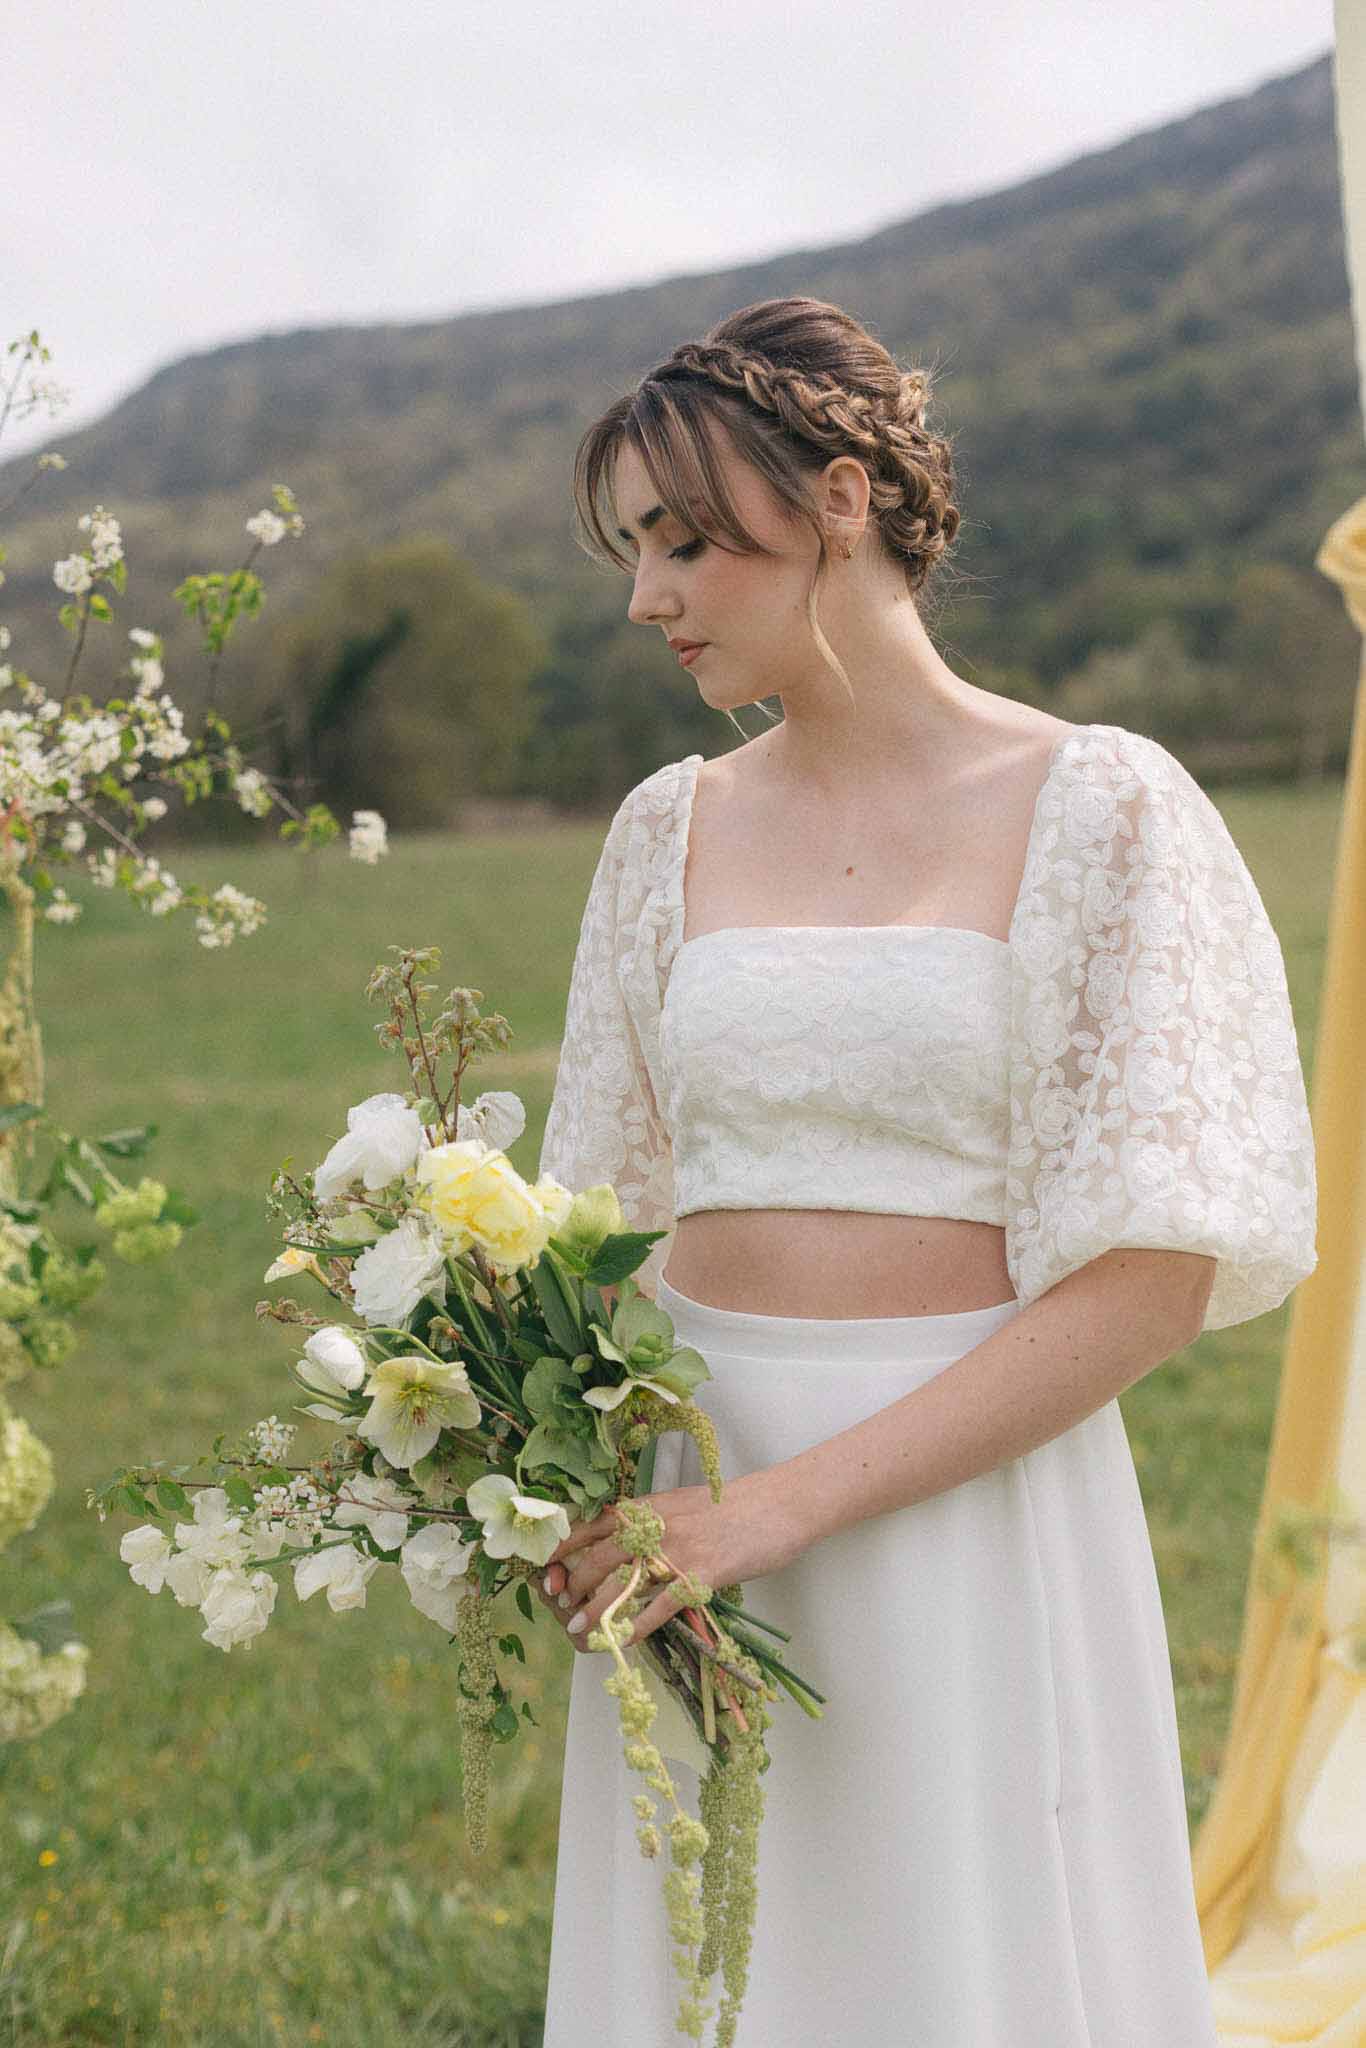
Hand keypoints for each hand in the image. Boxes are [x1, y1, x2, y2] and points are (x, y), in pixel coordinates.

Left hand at [535, 1469, 806, 1653]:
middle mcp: (654, 1525)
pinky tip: (626, 1642)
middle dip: (574, 1586)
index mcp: (647, 1506)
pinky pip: (660, 1606)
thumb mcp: (680, 1505)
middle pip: (599, 1558)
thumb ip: (649, 1523)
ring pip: (622, 1584)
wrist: (777, 1504)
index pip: (592, 1526)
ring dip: (596, 1612)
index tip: (546, 1571)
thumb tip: (617, 1547)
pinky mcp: (701, 1573)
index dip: (565, 1551)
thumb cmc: (730, 1507)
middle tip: (562, 1607)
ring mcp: (677, 1550)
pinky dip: (639, 1626)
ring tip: (580, 1632)